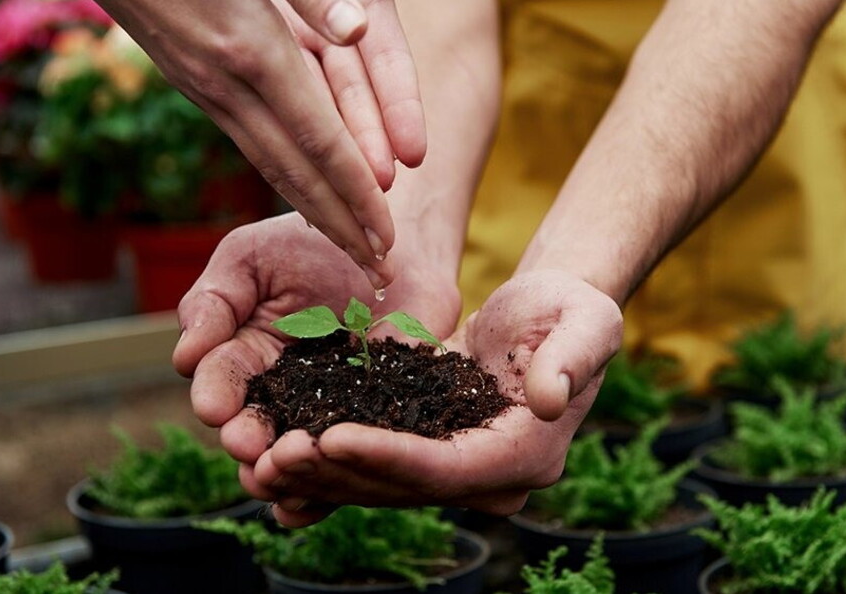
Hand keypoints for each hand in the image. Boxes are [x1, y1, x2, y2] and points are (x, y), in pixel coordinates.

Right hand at [97, 0, 425, 287]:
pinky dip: (285, 180)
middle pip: (296, 174)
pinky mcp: (197, 87)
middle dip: (341, 227)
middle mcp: (228, 85)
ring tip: (351, 247)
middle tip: (378, 272)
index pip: (320, 141)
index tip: (386, 237)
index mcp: (253, 52)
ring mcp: (208, 90)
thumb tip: (358, 29)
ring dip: (314, 213)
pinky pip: (251, 145)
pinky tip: (304, 195)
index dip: (356, 194)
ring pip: (270, 166)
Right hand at [173, 212, 460, 472]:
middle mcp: (281, 393)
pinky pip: (356, 453)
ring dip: (285, 471)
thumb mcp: (251, 260)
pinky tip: (323, 500)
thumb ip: (214, 302)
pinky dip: (338, 480)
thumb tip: (184, 355)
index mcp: (243, 355)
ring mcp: (329, 409)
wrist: (396, 244)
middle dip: (247, 439)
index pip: (220, 382)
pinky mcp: (377, 418)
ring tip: (282, 478)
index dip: (216, 396)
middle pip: (254, 429)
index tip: (216, 408)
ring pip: (298, 453)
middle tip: (249, 447)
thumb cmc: (313, 243)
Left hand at [242, 270, 622, 526]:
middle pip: (402, 487)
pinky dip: (328, 463)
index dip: (386, 456)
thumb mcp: (586, 320)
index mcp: (525, 453)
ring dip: (319, 476)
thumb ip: (572, 357)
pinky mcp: (431, 451)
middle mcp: (490, 477)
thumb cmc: (570, 309)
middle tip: (273, 455)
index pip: (446, 467)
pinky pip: (374, 467)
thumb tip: (546, 399)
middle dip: (337, 473)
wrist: (550, 316)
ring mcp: (459, 469)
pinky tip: (278, 455)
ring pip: (380, 485)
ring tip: (259, 459)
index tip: (329, 436)